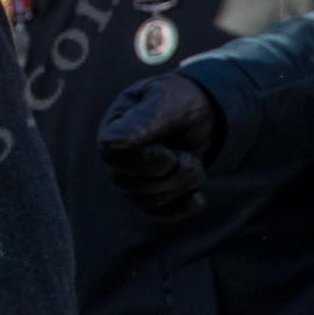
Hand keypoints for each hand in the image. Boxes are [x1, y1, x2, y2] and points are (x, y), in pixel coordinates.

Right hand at [97, 73, 220, 220]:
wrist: (201, 111)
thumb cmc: (179, 100)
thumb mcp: (165, 100)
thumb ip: (143, 120)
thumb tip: (115, 142)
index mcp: (114, 128)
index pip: (112, 154)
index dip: (142, 162)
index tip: (170, 155)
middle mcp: (117, 157)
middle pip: (128, 184)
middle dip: (169, 175)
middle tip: (189, 158)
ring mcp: (132, 178)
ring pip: (146, 200)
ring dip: (179, 186)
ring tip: (193, 163)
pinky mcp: (152, 195)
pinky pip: (160, 214)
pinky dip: (182, 207)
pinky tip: (197, 197)